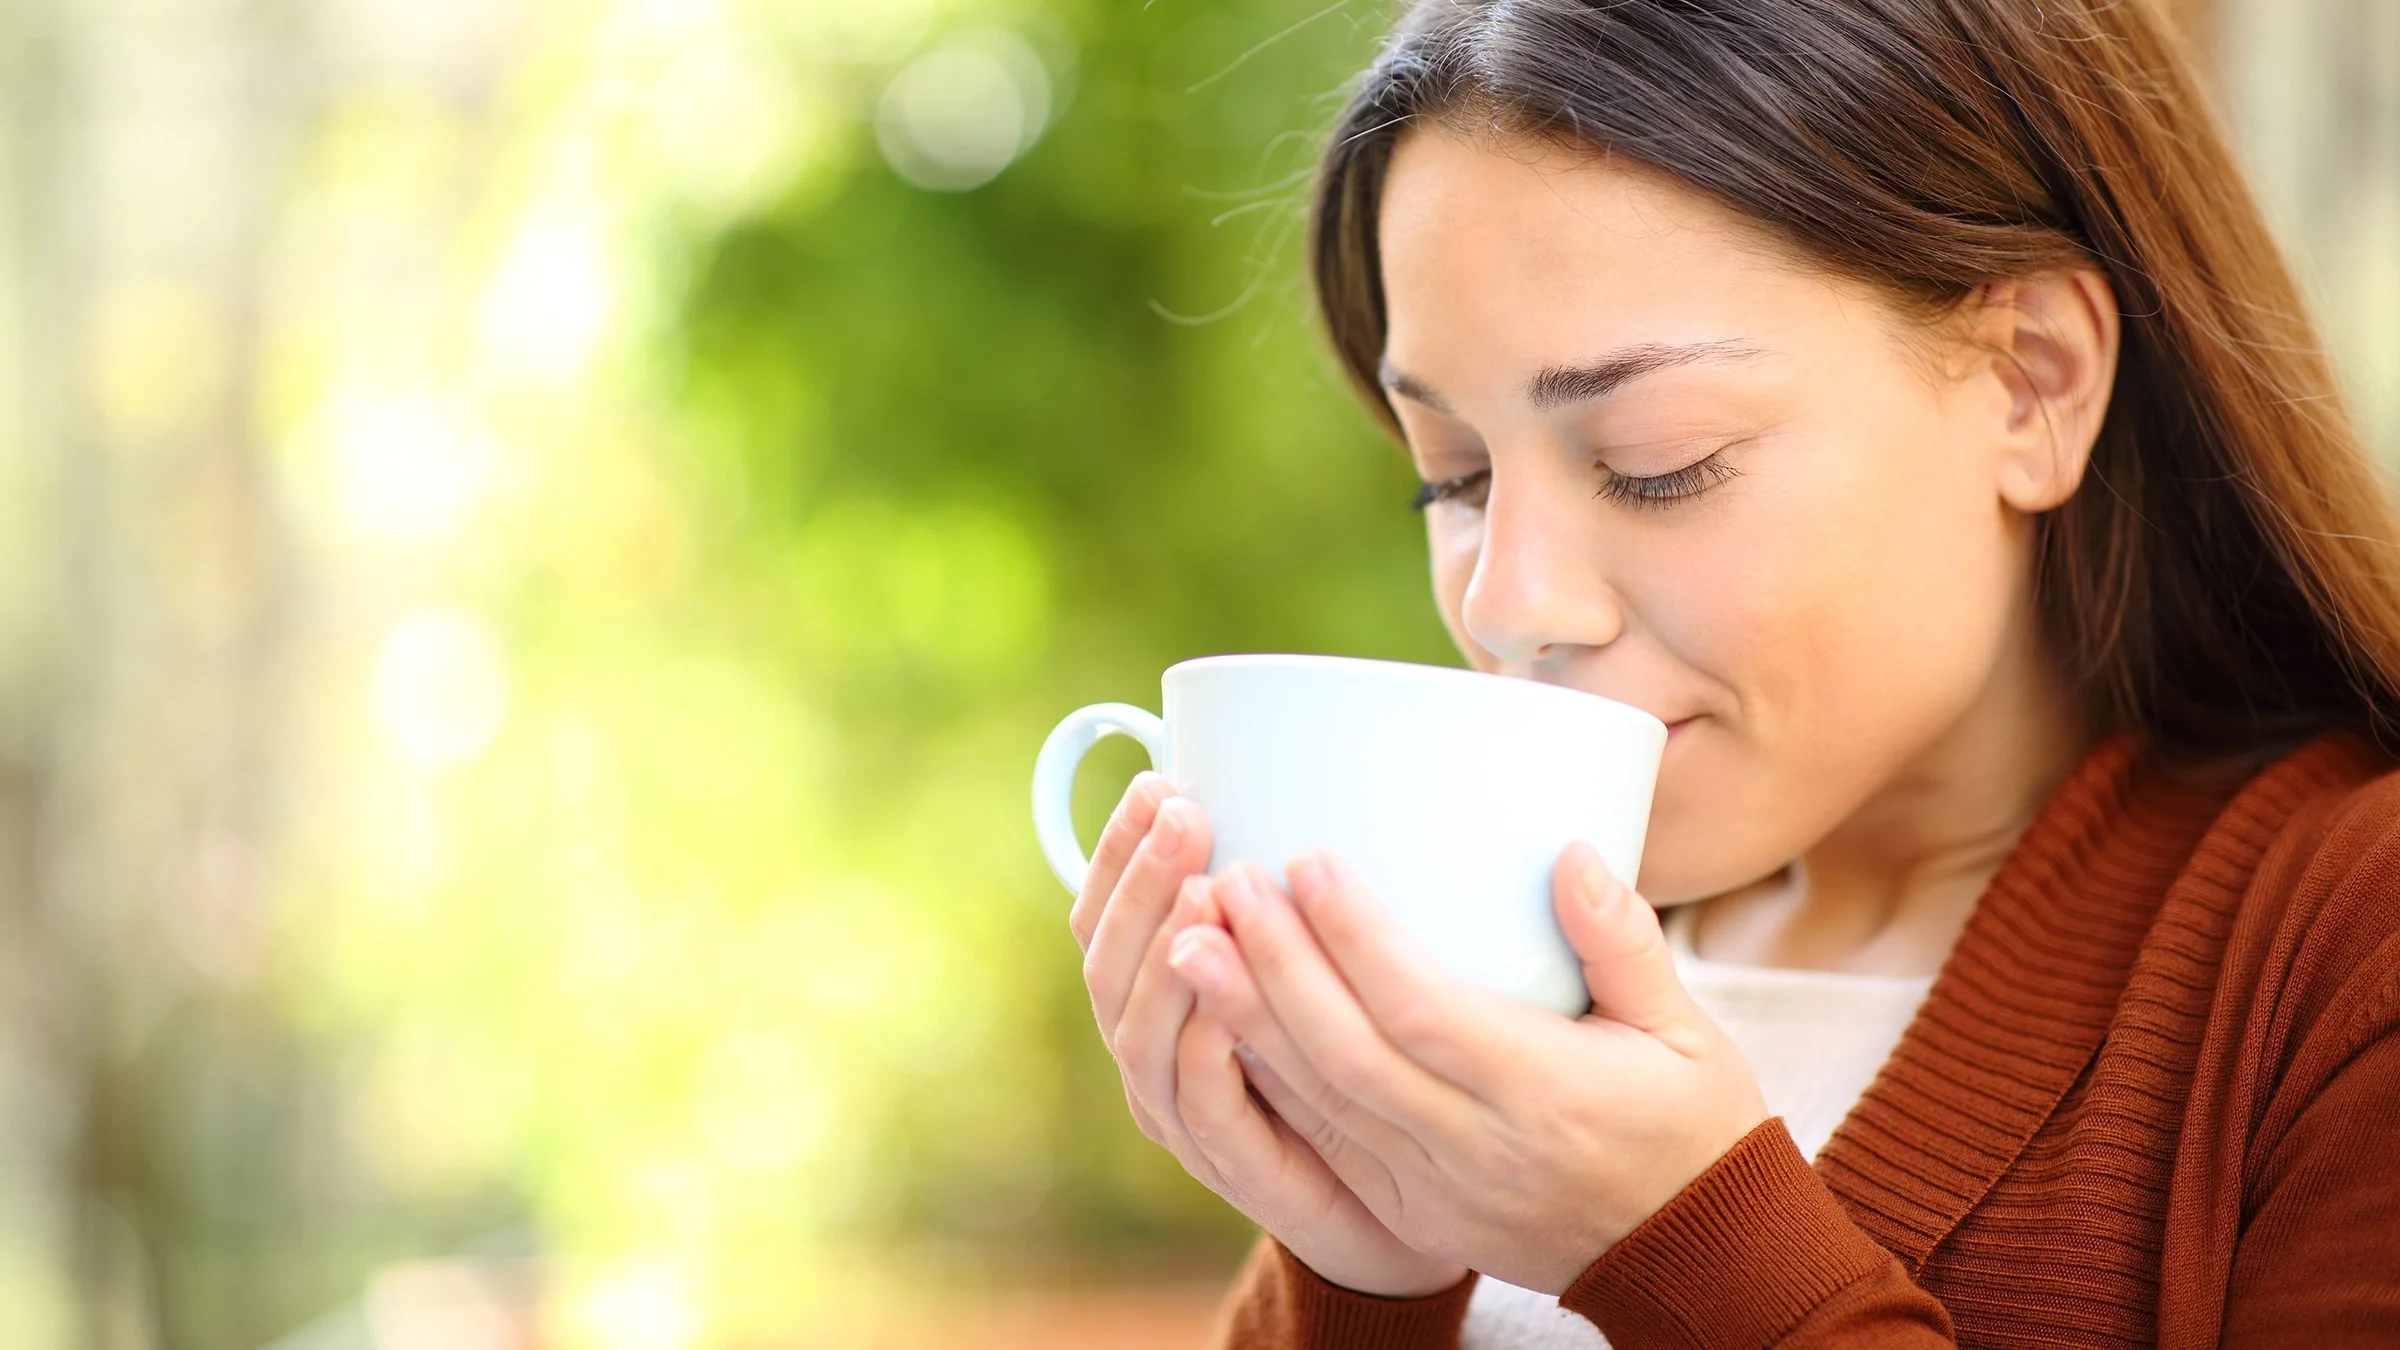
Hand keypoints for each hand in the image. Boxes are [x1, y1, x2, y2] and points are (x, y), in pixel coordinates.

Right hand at [1070, 777, 1468, 1298]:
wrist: (1397, 1208)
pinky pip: (1199, 1104)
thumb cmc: (1356, 1064)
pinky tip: (1225, 998)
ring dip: (1165, 954)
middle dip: (1140, 882)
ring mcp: (1181, 1112)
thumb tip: (1318, 777)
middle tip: (1187, 812)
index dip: (1118, 849)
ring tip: (1203, 888)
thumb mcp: (1322, 962)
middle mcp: (1151, 1050)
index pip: (1103, 913)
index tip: (1158, 775)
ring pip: (1137, 1031)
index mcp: (1156, 995)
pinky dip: (1203, 1046)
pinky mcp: (1232, 1166)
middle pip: (1106, 962)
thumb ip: (1299, 894)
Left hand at [1165, 845, 1768, 1294]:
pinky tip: (1219, 1020)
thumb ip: (1624, 941)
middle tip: (1225, 882)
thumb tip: (1570, 849)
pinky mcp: (1411, 1210)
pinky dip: (1267, 1079)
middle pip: (1350, 1054)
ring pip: (1321, 1102)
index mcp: (1545, 1093)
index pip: (1423, 1012)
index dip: (1355, 939)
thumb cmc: (1690, 1126)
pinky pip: (1324, 1140)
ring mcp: (1435, 1189)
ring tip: (1189, 942)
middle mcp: (1477, 1147)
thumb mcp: (1685, 1032)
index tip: (1307, 860)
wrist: (1688, 1260)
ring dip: (1247, 1020)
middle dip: (1274, 967)